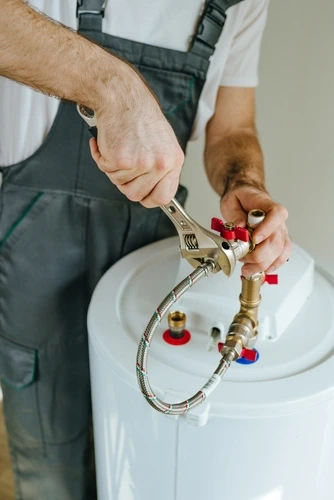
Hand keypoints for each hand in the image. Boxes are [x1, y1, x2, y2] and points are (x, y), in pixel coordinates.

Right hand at [89, 64, 183, 207]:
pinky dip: (101, 157)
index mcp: (173, 161)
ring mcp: (141, 163)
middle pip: (136, 195)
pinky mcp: (121, 159)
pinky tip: (107, 143)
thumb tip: (154, 191)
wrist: (123, 98)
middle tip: (122, 167)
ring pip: (119, 183)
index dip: (149, 199)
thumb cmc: (140, 117)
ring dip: (113, 168)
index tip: (142, 195)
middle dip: (125, 183)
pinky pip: (105, 170)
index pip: (164, 197)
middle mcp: (160, 164)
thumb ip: (160, 168)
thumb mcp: (162, 144)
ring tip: (118, 148)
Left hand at [220, 185, 291, 275]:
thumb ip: (235, 213)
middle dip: (259, 254)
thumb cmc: (241, 198)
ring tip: (248, 269)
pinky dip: (273, 265)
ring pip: (279, 251)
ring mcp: (280, 232)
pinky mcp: (279, 242)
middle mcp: (278, 220)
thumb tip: (239, 226)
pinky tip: (263, 270)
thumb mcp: (231, 200)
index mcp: (268, 206)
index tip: (254, 239)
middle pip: (276, 240)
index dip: (267, 229)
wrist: (247, 199)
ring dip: (263, 264)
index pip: (276, 215)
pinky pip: (282, 256)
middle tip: (243, 259)